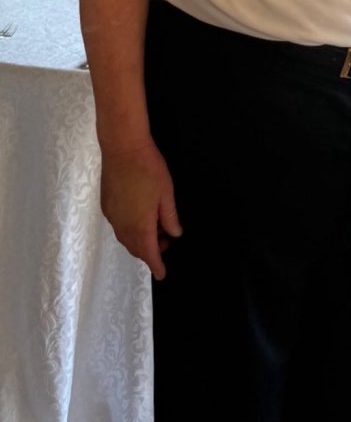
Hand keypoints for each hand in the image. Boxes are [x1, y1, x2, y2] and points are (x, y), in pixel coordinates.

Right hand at [100, 140, 181, 279]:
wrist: (122, 147)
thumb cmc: (148, 168)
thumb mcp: (166, 193)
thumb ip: (169, 217)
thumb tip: (174, 234)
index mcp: (140, 224)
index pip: (148, 253)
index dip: (155, 266)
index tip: (162, 274)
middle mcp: (122, 225)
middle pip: (135, 248)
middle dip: (149, 252)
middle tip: (165, 243)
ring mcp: (112, 215)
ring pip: (125, 238)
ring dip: (139, 240)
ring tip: (155, 229)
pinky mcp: (106, 205)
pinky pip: (118, 226)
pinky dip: (129, 230)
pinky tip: (139, 218)